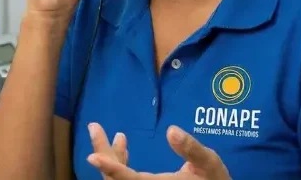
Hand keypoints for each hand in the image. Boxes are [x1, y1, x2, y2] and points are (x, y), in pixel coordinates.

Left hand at [87, 125, 230, 179]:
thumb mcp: (207, 162)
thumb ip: (190, 148)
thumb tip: (171, 131)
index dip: (111, 168)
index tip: (93, 157)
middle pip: (114, 179)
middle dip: (104, 152)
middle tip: (94, 127)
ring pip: (117, 179)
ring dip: (111, 156)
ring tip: (113, 133)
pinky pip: (125, 179)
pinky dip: (120, 164)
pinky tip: (123, 147)